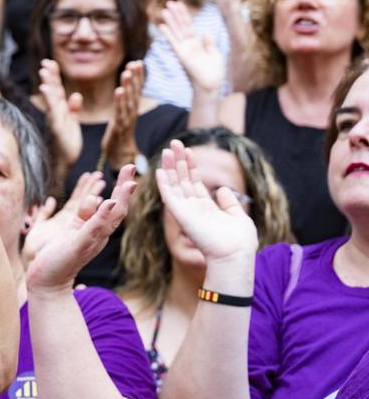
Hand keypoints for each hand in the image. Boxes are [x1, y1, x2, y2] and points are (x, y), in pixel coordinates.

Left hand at [27, 167, 136, 293]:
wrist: (48, 281)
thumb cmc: (60, 255)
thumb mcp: (72, 228)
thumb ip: (84, 213)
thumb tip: (93, 197)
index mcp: (98, 229)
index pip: (115, 205)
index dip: (122, 187)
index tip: (130, 168)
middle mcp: (99, 235)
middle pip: (118, 209)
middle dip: (125, 188)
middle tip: (132, 167)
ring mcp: (91, 241)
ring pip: (109, 218)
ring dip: (119, 200)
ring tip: (128, 183)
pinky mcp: (78, 246)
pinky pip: (92, 229)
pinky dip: (100, 216)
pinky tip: (107, 203)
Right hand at [37, 58, 82, 166]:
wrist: (64, 162)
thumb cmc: (67, 143)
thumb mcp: (72, 122)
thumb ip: (73, 108)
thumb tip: (76, 95)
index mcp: (61, 110)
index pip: (57, 89)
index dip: (54, 76)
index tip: (51, 63)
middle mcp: (56, 112)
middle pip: (53, 90)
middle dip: (50, 76)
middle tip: (45, 62)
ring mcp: (55, 118)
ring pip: (51, 98)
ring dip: (48, 83)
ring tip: (44, 70)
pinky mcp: (56, 126)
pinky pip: (53, 110)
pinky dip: (49, 99)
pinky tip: (46, 89)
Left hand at [101, 61, 143, 169]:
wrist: (120, 154)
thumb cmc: (119, 133)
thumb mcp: (123, 114)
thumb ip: (125, 101)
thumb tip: (126, 87)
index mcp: (132, 108)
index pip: (137, 89)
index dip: (138, 76)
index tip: (137, 61)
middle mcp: (132, 112)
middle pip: (135, 92)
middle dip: (135, 77)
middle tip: (135, 63)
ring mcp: (126, 119)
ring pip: (129, 100)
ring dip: (128, 86)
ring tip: (126, 72)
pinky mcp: (119, 127)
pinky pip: (120, 112)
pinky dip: (120, 101)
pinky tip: (119, 91)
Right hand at [155, 140, 257, 262]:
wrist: (235, 256)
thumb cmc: (239, 242)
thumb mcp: (238, 216)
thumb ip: (229, 203)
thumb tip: (222, 190)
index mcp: (205, 208)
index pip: (194, 183)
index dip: (191, 166)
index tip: (189, 151)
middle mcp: (192, 208)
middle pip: (182, 180)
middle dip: (179, 161)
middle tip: (175, 142)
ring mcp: (185, 211)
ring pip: (174, 184)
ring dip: (170, 166)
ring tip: (169, 149)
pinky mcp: (180, 214)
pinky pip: (168, 196)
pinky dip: (163, 182)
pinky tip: (160, 169)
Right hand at [159, 0, 225, 93]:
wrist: (211, 84)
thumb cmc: (214, 72)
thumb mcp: (215, 54)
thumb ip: (209, 43)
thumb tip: (206, 32)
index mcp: (196, 43)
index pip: (189, 26)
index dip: (184, 15)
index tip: (179, 4)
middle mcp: (188, 45)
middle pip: (181, 26)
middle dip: (176, 14)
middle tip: (169, 2)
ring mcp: (184, 49)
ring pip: (177, 32)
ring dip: (170, 21)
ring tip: (164, 10)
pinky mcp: (182, 55)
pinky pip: (173, 42)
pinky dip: (168, 34)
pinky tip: (162, 26)